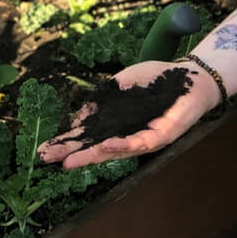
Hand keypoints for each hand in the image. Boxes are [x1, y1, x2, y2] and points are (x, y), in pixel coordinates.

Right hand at [37, 60, 220, 169]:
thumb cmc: (159, 79)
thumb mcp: (123, 83)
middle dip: (74, 154)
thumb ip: (103, 98)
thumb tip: (79, 117)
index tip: (44, 150)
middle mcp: (130, 135)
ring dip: (92, 155)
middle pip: (97, 148)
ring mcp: (145, 138)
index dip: (68, 143)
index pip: (89, 137)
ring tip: (70, 160)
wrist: (192, 76)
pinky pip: (140, 143)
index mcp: (119, 124)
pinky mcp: (163, 136)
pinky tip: (106, 146)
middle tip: (49, 160)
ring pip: (115, 151)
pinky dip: (122, 145)